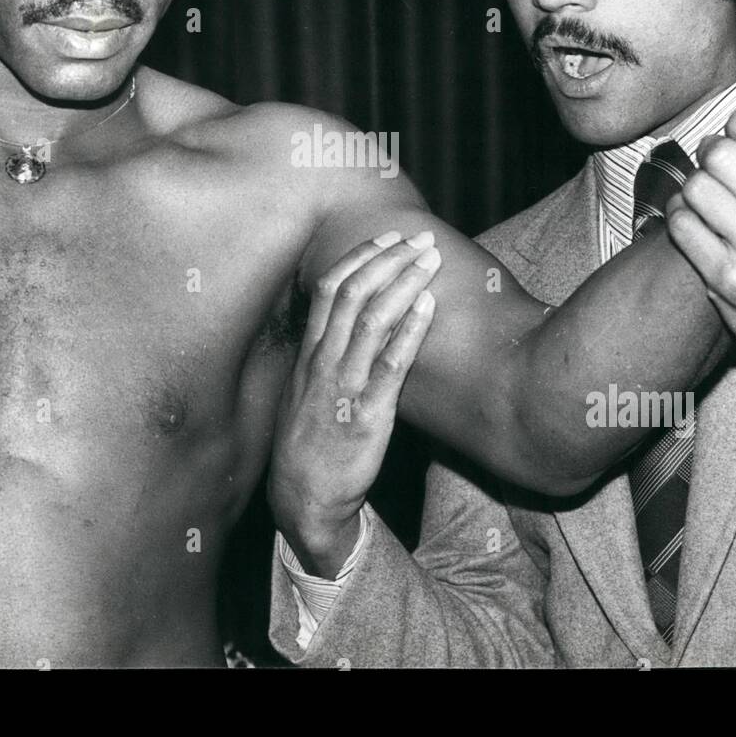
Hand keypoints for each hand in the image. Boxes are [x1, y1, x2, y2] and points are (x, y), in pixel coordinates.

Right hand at [268, 230, 439, 577]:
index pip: (330, 289)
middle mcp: (324, 363)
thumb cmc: (310, 443)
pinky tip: (430, 307)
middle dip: (388, 259)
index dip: (360, 257)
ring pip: (372, 320)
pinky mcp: (368, 414)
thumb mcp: (305, 391)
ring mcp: (345, 386)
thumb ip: (326, 355)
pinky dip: (411, 330)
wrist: (304, 499)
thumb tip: (351, 322)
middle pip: (353, 293)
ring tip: (430, 261)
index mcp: (310, 354)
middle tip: (419, 238)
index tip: (387, 237)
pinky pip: (390, 365)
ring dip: (403, 283)